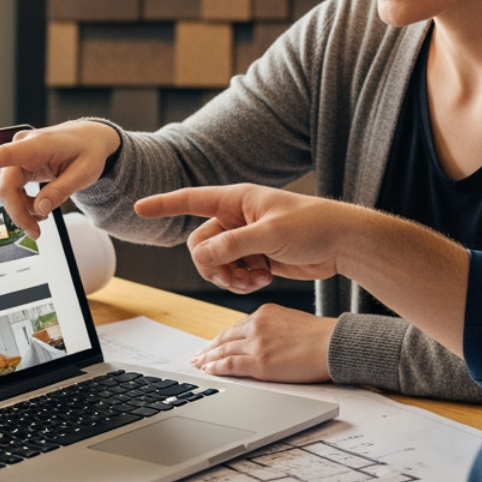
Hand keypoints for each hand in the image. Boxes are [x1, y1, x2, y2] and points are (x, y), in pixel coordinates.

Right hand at [0, 121, 120, 238]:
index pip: (5, 155)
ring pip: (8, 190)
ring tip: (44, 216)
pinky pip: (13, 188)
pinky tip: (39, 207)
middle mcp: (23, 147)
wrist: (91, 139)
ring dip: (22, 208)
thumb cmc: (89, 151)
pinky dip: (24, 202)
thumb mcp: (84, 173)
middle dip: (18, 212)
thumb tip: (39, 209)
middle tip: (35, 233)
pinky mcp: (20, 164)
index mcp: (38, 145)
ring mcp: (20, 156)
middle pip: (6, 186)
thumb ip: (61, 190)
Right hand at [135, 184, 362, 293]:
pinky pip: (233, 273)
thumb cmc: (311, 226)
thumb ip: (233, 244)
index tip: (140, 208)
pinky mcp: (256, 257)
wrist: (341, 243)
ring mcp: (246, 238)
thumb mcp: (269, 234)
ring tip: (254, 279)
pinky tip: (263, 279)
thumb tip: (201, 255)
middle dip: (213, 265)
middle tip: (236, 276)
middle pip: (201, 244)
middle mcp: (237, 217)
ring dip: (229, 277)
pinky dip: (243, 281)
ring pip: (215, 263)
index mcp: (238, 200)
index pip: (192, 199)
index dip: (165, 204)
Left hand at [189, 305, 333, 382]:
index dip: (221, 338)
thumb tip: (264, 341)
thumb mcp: (291, 321)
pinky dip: (216, 368)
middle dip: (209, 348)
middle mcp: (256, 325)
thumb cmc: (319, 336)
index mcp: (264, 313)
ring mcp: (256, 343)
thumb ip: (273, 328)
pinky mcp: (259, 362)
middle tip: (198, 356)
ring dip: (208, 359)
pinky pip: (230, 365)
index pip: (236, 327)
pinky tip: (208, 371)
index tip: (212, 344)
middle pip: (225, 338)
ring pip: (223, 351)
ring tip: (198, 365)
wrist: (332, 344)